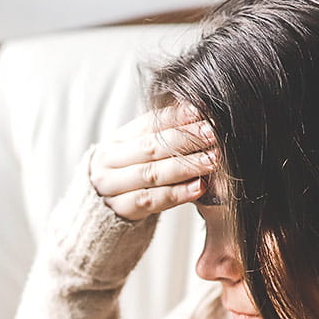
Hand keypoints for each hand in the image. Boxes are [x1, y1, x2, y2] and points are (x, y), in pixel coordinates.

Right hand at [90, 104, 217, 220]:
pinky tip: (199, 186)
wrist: (106, 204)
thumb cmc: (134, 171)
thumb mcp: (142, 148)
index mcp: (116, 140)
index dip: (176, 117)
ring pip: (151, 174)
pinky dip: (178, 193)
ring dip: (185, 166)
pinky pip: (153, 200)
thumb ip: (166, 131)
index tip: (202, 112)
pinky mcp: (122, 210)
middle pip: (150, 147)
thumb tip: (198, 108)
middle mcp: (109, 161)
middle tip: (212, 135)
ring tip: (211, 161)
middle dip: (184, 140)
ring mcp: (112, 187)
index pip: (148, 124)